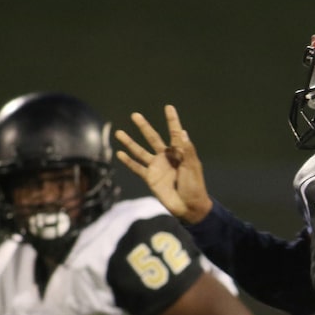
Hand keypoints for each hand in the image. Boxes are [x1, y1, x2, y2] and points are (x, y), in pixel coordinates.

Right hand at [115, 105, 213, 223]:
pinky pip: (137, 168)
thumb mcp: (193, 166)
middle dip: (144, 127)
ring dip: (130, 142)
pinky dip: (128, 161)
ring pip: (140, 151)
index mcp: (179, 152)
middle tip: (135, 115)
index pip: (174, 132)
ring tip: (119, 132)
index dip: (172, 120)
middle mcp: (166, 157)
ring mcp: (157, 167)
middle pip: (152, 138)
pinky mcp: (150, 178)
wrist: (189, 207)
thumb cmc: (195, 186)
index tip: (168, 107)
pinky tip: (120, 153)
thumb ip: (187, 150)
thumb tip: (182, 131)